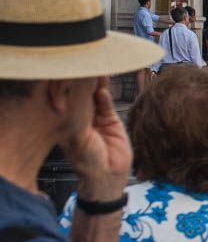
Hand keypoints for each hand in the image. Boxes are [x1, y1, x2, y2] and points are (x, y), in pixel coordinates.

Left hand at [64, 78, 131, 199]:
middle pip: (78, 94)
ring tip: (96, 70)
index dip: (65, 86)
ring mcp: (94, 118)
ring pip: (93, 96)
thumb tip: (79, 95)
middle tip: (83, 66)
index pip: (63, 99)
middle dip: (80, 81)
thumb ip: (80, 117)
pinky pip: (106, 103)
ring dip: (94, 84)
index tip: (67, 73)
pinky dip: (105, 94)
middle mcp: (77, 118)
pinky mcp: (110, 120)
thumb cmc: (87, 162)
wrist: (109, 175)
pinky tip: (103, 86)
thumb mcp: (78, 138)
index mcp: (64, 122)